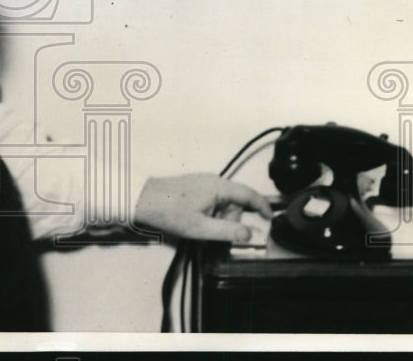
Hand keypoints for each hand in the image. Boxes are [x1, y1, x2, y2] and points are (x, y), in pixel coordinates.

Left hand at [134, 173, 272, 242]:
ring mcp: (204, 181)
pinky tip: (196, 219)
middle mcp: (214, 180)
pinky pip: (213, 200)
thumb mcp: (202, 228)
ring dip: (218, 217)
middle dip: (230, 219)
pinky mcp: (196, 185)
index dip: (262, 207)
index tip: (269, 218)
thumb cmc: (169, 211)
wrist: (143, 199)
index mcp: (219, 187)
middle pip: (235, 201)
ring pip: (223, 202)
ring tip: (200, 225)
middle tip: (214, 230)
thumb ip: (229, 231)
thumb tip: (249, 234)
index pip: (249, 194)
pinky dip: (210, 212)